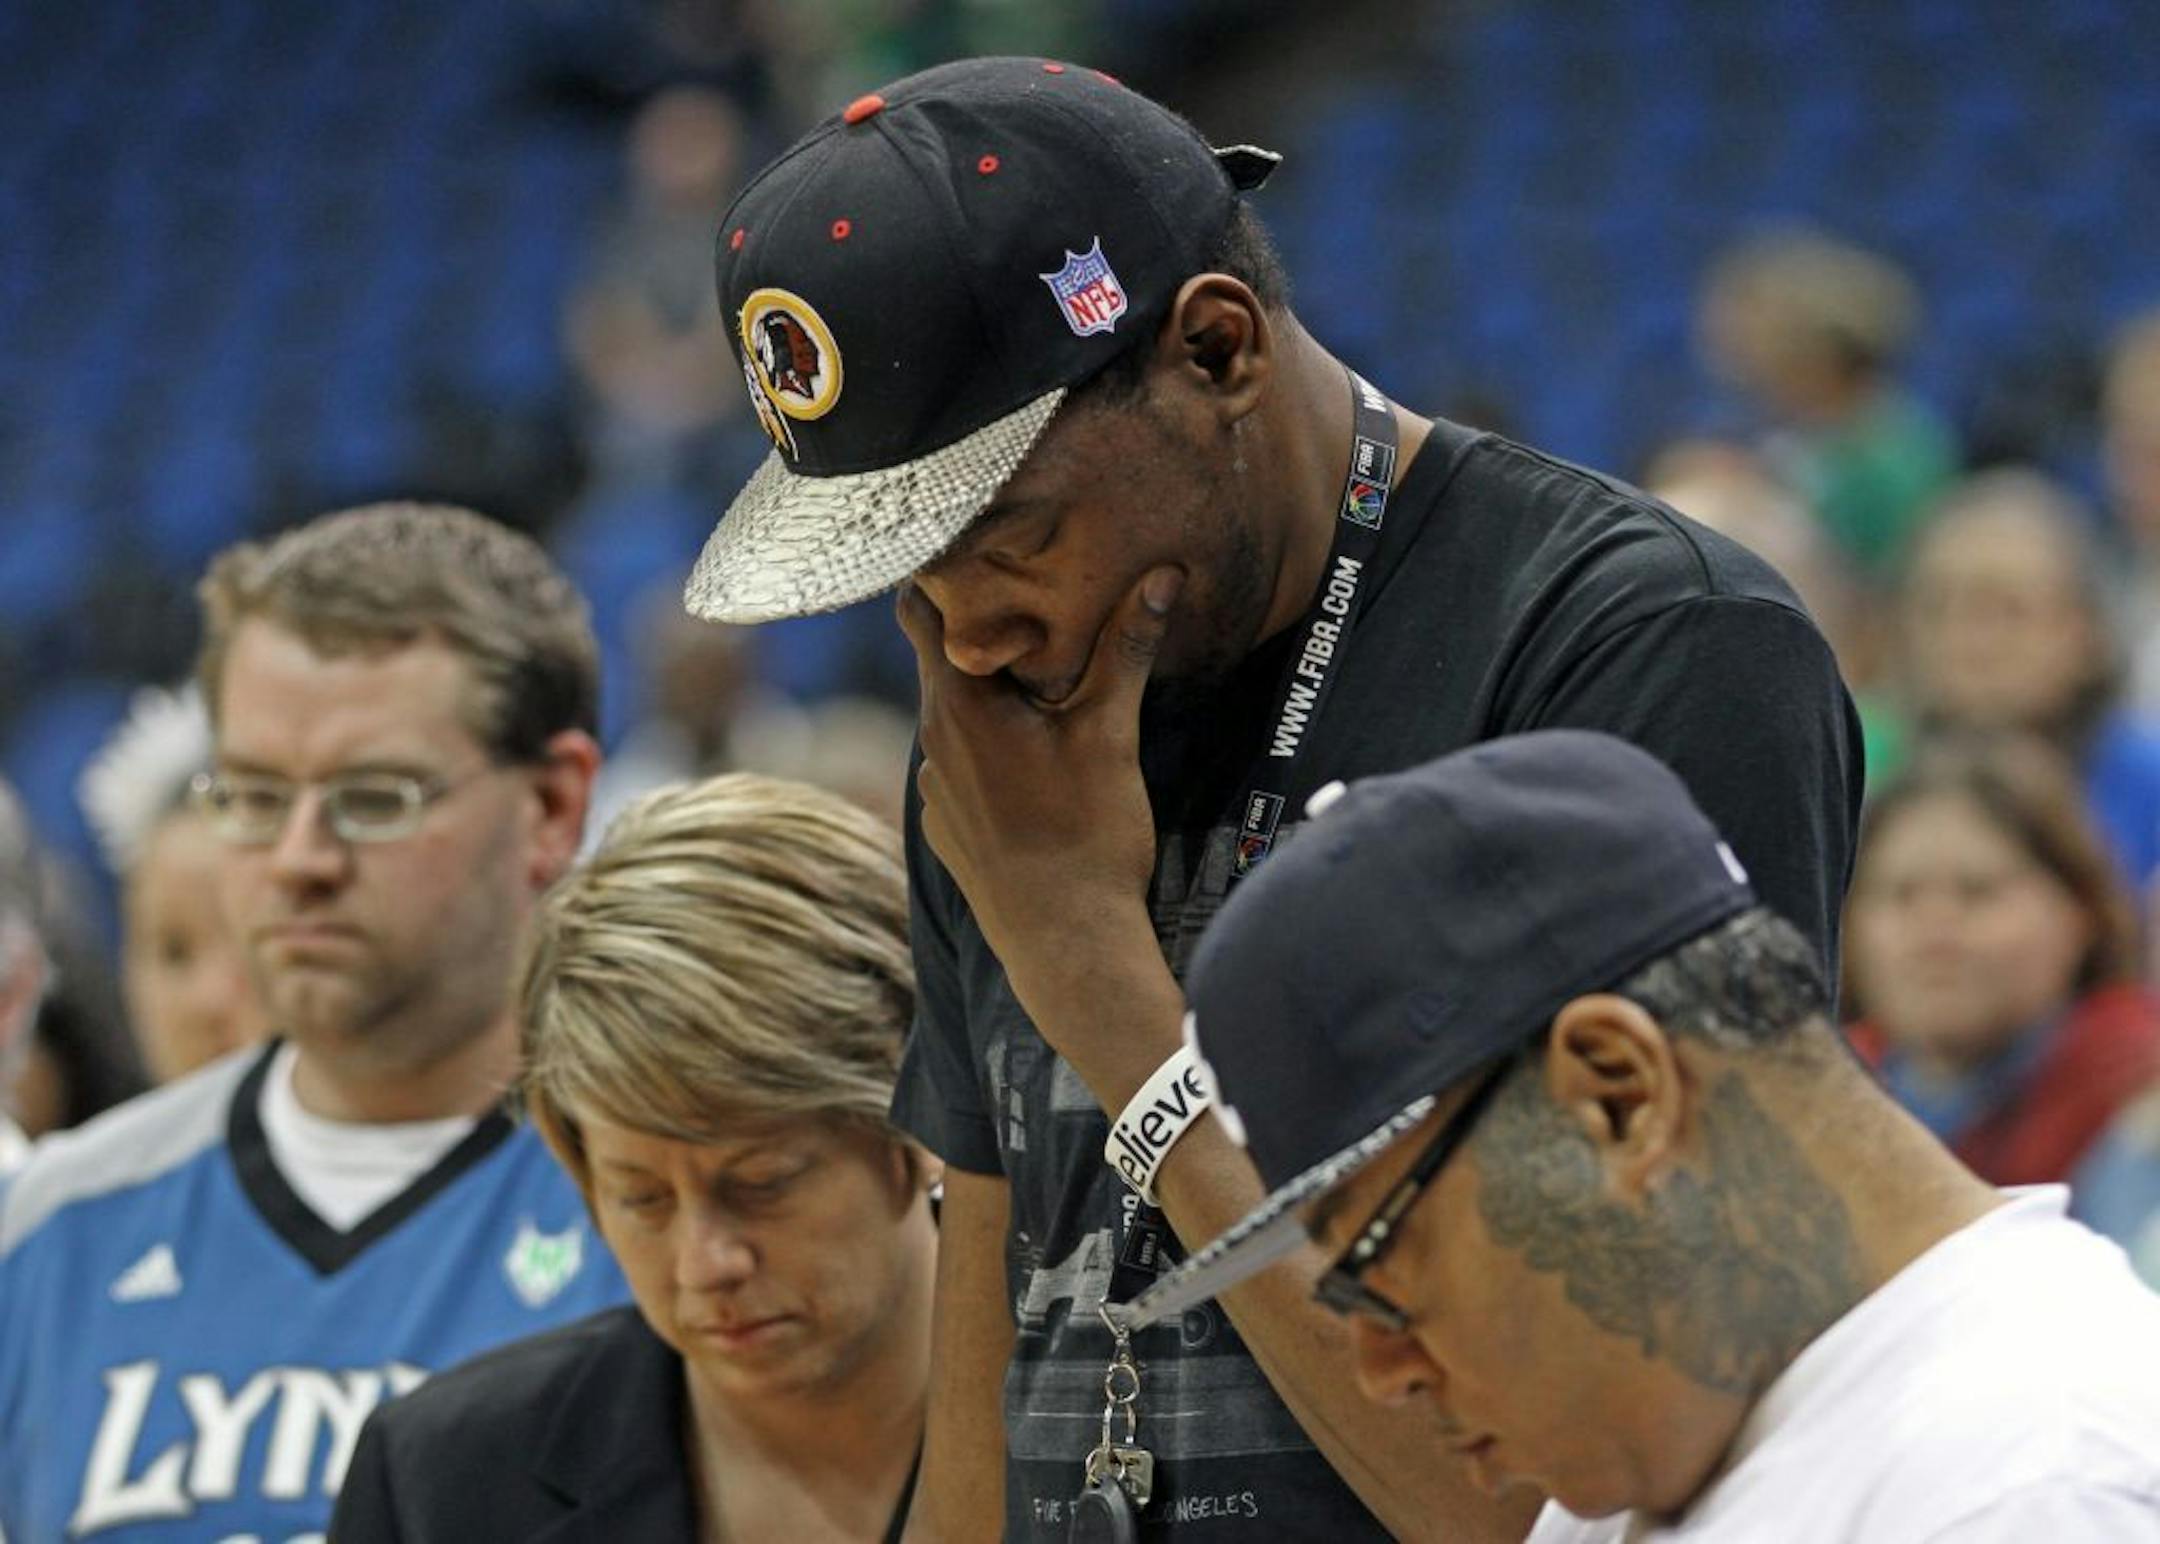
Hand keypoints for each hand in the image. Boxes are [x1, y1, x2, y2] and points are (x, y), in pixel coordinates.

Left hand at [899, 568, 1188, 1104]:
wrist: (1064, 945)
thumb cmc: (1087, 836)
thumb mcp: (1111, 733)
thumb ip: (1126, 649)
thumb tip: (1161, 575)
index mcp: (958, 706)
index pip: (919, 609)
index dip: (943, 572)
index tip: (981, 547)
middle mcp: (932, 741)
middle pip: (940, 659)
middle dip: (979, 629)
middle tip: (1028, 596)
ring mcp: (936, 788)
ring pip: (952, 713)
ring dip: (987, 690)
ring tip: (1041, 673)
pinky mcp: (948, 825)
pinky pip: (960, 761)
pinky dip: (989, 742)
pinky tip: (1035, 753)